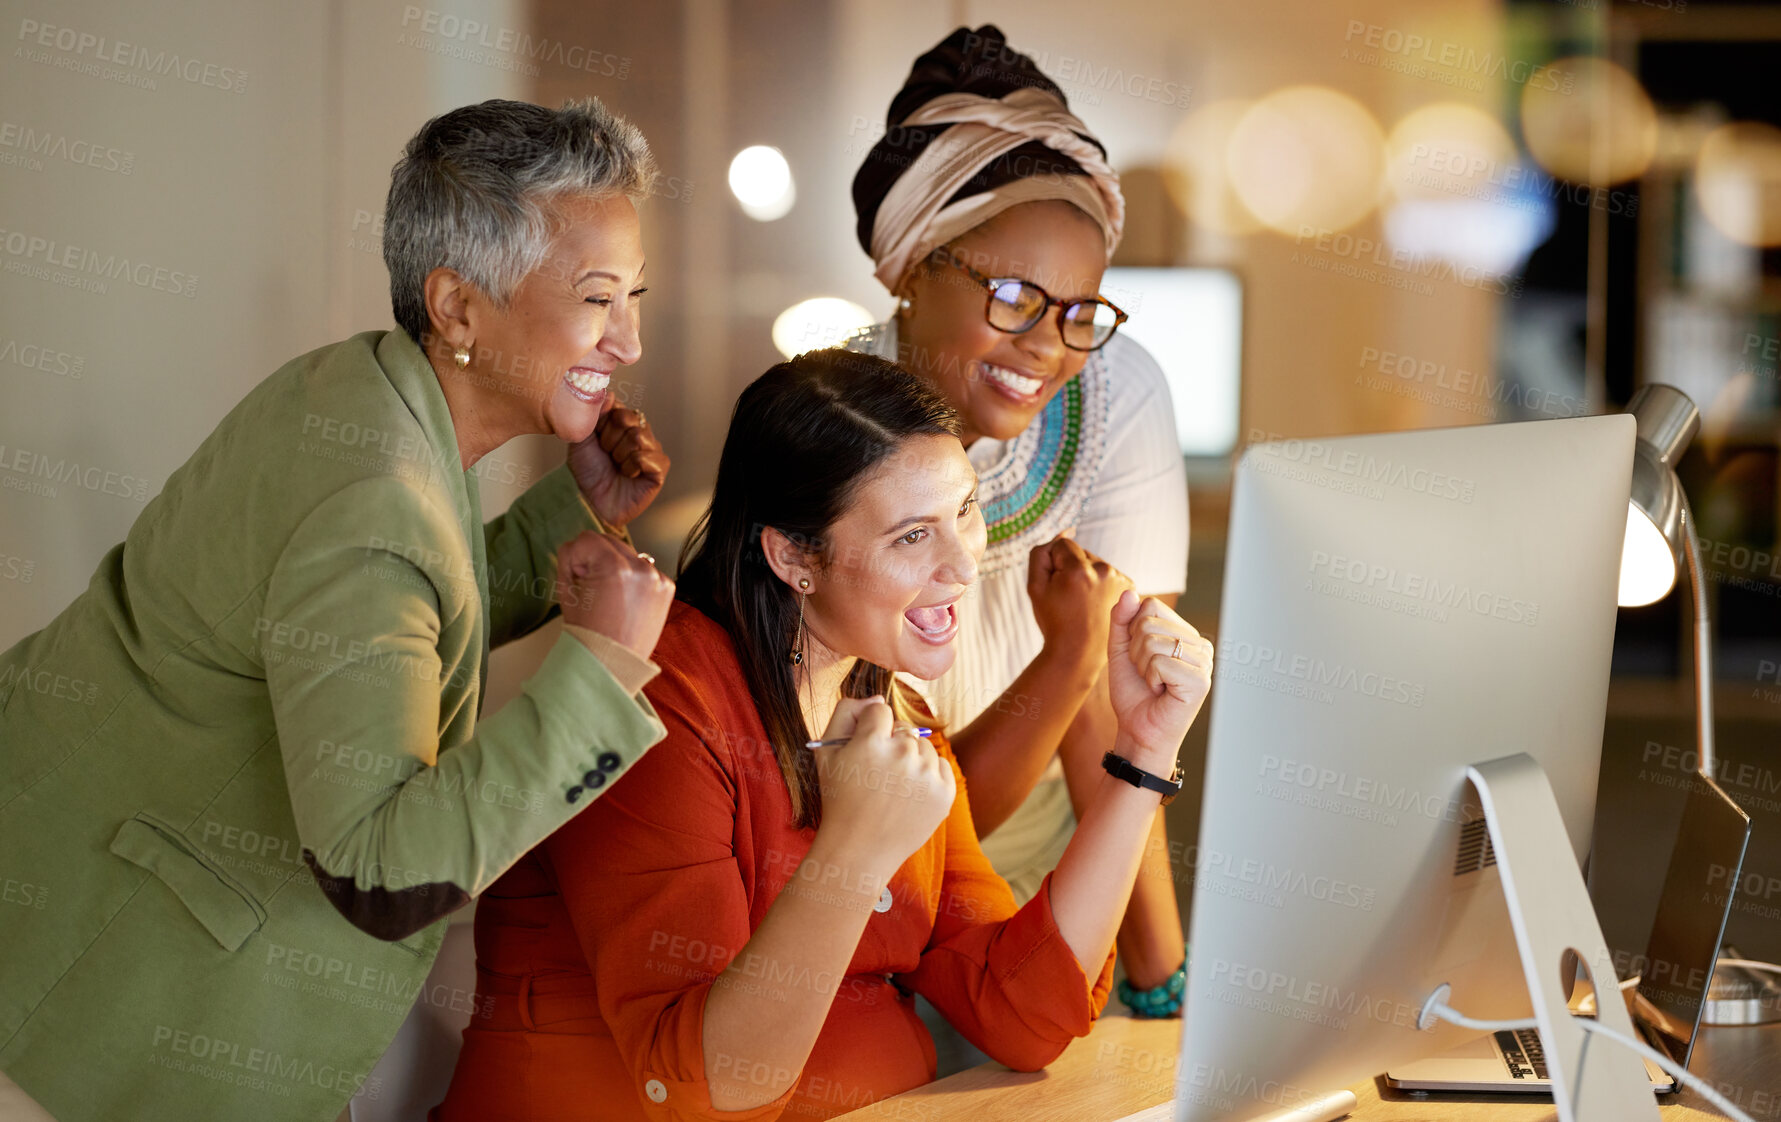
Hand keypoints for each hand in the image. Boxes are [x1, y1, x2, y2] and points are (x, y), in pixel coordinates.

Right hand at [554, 530, 674, 658]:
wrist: (612, 663)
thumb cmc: (588, 633)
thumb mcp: (567, 591)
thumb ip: (568, 558)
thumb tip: (576, 546)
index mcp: (615, 567)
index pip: (587, 538)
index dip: (576, 557)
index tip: (578, 578)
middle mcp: (641, 568)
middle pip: (609, 541)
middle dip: (596, 558)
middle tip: (591, 586)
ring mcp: (658, 577)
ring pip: (628, 553)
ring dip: (616, 566)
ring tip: (609, 595)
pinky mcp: (667, 587)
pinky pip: (645, 570)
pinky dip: (634, 579)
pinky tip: (626, 601)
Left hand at [567, 404, 668, 530]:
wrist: (590, 500)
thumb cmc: (587, 471)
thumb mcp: (583, 438)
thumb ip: (595, 415)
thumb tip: (609, 393)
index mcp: (624, 423)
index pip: (618, 407)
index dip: (602, 424)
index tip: (596, 438)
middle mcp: (641, 432)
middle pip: (628, 419)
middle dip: (610, 439)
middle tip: (606, 455)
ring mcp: (652, 450)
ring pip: (637, 437)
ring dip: (619, 454)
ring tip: (616, 466)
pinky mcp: (660, 468)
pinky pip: (645, 456)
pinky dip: (631, 466)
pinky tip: (628, 476)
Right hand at [811, 697, 955, 880]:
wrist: (859, 850)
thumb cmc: (839, 800)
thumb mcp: (826, 753)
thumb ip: (846, 712)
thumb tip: (877, 698)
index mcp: (870, 741)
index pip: (879, 711)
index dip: (869, 729)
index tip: (865, 750)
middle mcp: (902, 754)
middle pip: (903, 728)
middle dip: (890, 744)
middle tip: (876, 775)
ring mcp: (926, 774)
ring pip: (923, 746)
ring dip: (911, 759)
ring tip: (892, 788)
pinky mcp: (945, 792)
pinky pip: (940, 765)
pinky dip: (928, 775)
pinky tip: (909, 795)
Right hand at [1027, 533, 1133, 670]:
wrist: (1078, 653)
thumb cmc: (1054, 621)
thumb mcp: (1035, 587)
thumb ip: (1042, 553)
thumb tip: (1065, 530)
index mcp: (1079, 570)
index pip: (1062, 545)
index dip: (1053, 565)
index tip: (1056, 588)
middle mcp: (1104, 570)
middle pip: (1081, 553)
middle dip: (1071, 569)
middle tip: (1068, 599)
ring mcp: (1120, 579)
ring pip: (1094, 564)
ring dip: (1086, 576)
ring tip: (1082, 603)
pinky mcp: (1130, 586)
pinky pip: (1108, 575)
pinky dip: (1100, 584)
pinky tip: (1095, 604)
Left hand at [1106, 591, 1212, 766]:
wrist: (1137, 730)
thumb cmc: (1133, 693)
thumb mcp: (1120, 650)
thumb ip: (1121, 620)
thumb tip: (1130, 592)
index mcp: (1184, 633)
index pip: (1150, 604)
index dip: (1132, 631)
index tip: (1139, 656)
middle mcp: (1200, 644)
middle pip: (1149, 621)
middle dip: (1135, 650)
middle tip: (1146, 674)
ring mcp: (1204, 661)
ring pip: (1153, 641)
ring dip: (1142, 666)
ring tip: (1154, 683)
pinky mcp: (1200, 680)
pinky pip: (1160, 662)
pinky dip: (1151, 678)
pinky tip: (1161, 691)